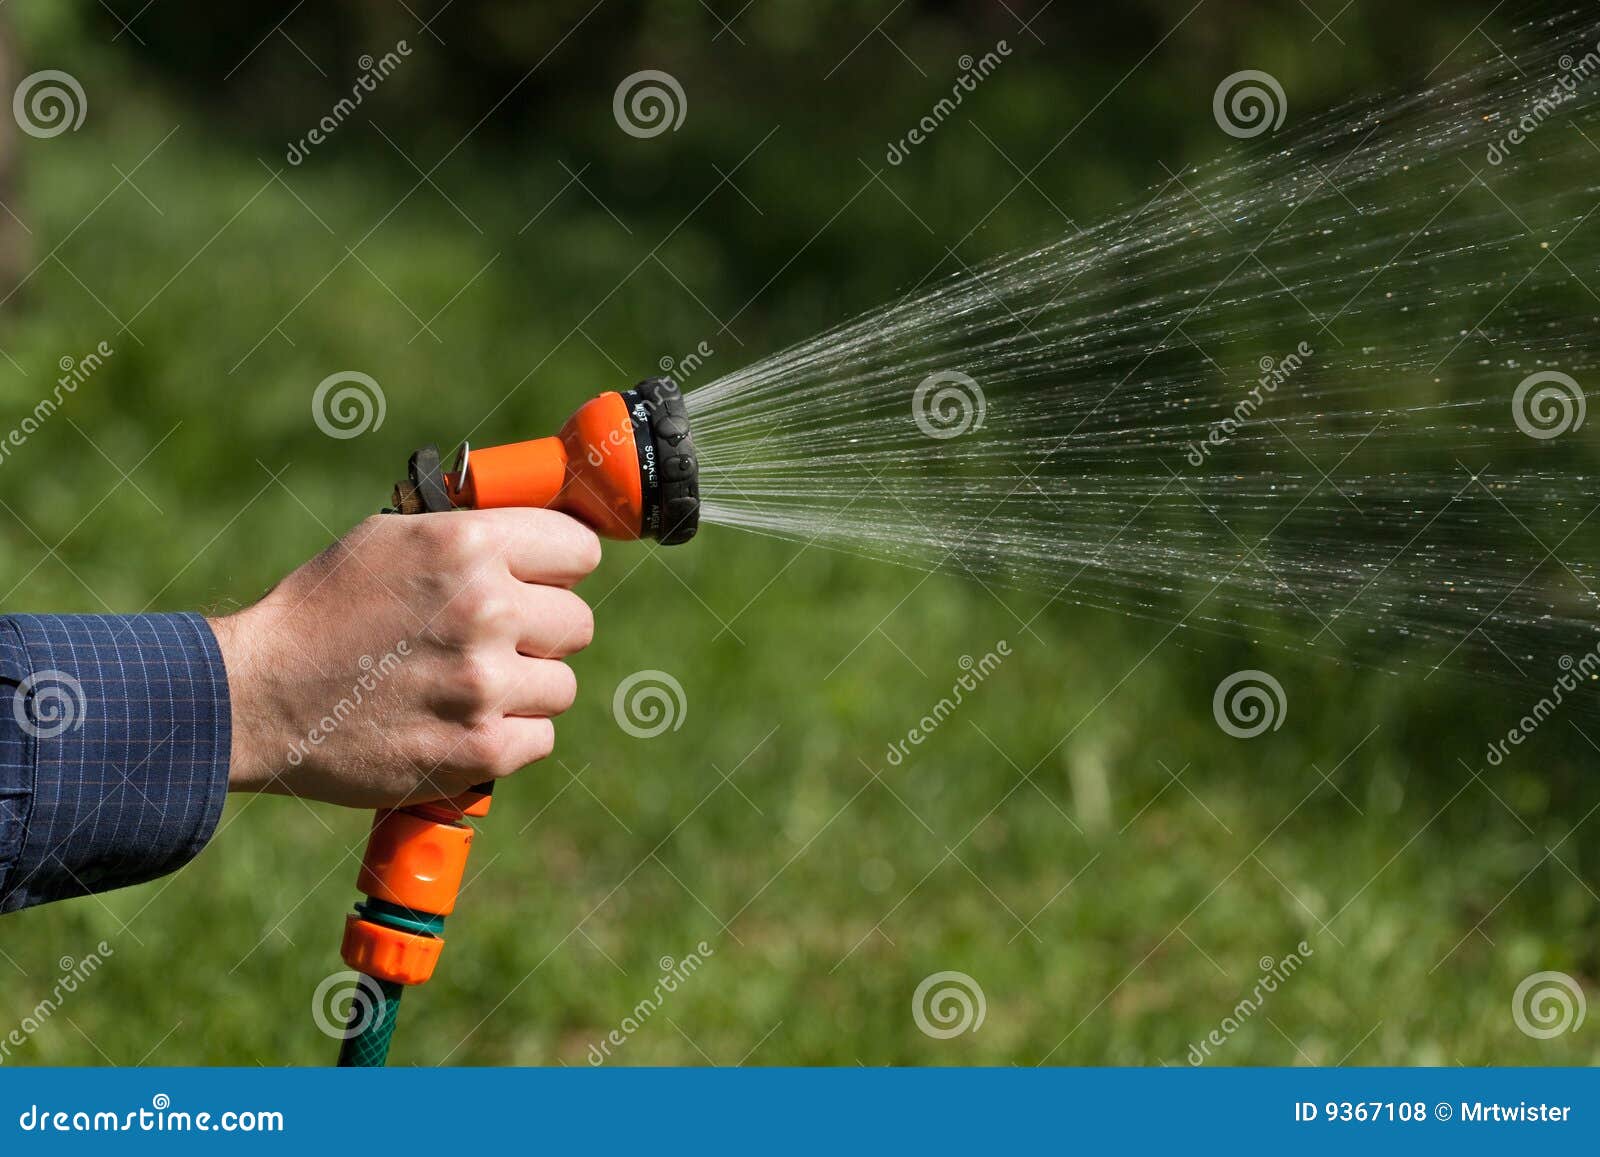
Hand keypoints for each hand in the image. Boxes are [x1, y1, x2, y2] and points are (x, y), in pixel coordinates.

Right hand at [209, 508, 599, 807]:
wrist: (257, 696)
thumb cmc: (326, 609)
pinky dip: (506, 736)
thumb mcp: (392, 536)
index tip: (539, 582)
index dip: (558, 568)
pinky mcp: (481, 750)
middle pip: (578, 622)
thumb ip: (474, 530)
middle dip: (540, 632)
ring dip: (523, 689)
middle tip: (488, 642)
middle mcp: (485, 610)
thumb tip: (548, 525)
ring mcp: (485, 685)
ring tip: (462, 685)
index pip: (580, 549)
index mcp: (468, 545)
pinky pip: (541, 737)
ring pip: (561, 685)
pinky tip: (458, 723)